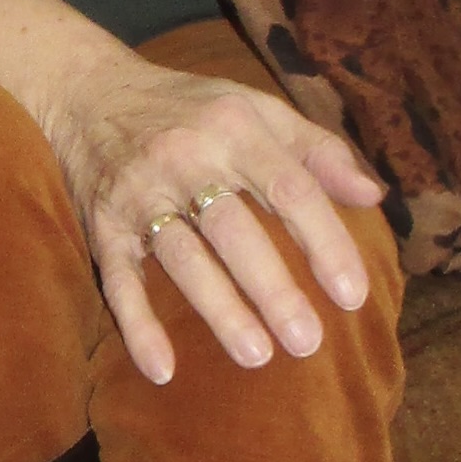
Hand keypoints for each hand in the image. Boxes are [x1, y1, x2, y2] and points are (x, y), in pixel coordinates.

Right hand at [37, 51, 387, 386]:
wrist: (86, 92)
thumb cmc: (190, 108)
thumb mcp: (257, 108)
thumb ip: (318, 150)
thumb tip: (374, 197)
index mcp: (234, 128)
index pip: (289, 189)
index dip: (324, 243)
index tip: (353, 296)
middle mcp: (185, 158)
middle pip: (235, 230)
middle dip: (273, 289)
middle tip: (308, 341)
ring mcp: (139, 193)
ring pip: (182, 257)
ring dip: (218, 309)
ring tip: (256, 357)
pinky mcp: (102, 225)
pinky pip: (118, 279)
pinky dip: (137, 325)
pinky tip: (162, 369)